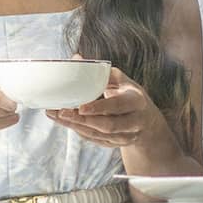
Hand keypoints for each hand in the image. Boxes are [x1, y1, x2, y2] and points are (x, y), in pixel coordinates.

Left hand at [46, 64, 164, 150]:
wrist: (146, 121)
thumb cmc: (129, 95)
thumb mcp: (122, 81)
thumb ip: (101, 72)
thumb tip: (76, 57)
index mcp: (136, 101)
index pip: (118, 106)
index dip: (100, 108)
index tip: (81, 107)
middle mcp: (134, 122)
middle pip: (107, 125)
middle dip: (82, 120)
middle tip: (61, 111)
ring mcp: (124, 136)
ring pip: (97, 135)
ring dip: (75, 126)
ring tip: (56, 115)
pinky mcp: (114, 145)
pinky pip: (94, 140)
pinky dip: (78, 130)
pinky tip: (64, 121)